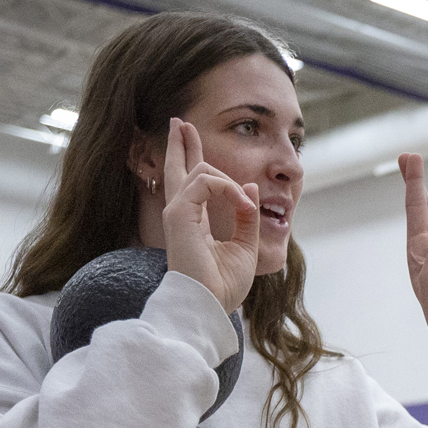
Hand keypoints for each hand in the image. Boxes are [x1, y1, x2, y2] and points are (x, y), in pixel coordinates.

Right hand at [161, 118, 262, 313]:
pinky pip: (205, 182)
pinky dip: (228, 189)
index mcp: (193, 221)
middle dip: (181, 143)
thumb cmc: (224, 285)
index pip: (189, 183)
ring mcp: (177, 212)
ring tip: (244, 203)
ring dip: (230, 183)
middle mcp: (180, 214)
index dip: (189, 158)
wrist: (211, 305)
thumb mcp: (245, 245)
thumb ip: (246, 216)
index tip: (190, 139)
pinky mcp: (179, 215)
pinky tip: (241, 204)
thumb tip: (249, 188)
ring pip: (201, 171)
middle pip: (177, 168)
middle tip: (179, 121)